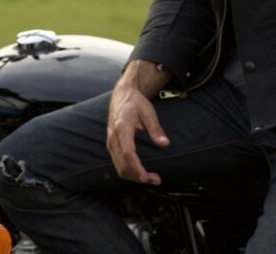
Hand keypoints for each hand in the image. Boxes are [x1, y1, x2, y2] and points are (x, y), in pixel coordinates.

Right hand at [106, 60, 172, 185]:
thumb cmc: (135, 102)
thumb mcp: (148, 112)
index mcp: (121, 128)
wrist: (121, 95)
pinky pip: (119, 164)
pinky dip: (130, 172)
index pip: (128, 153)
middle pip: (123, 165)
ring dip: (135, 177)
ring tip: (151, 178)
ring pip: (120, 168)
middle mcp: (113, 137)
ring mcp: (111, 142)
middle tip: (156, 179)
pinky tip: (141, 172)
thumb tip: (164, 143)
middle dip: (138, 177)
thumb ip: (156, 128)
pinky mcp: (112, 145)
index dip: (136, 168)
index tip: (146, 177)